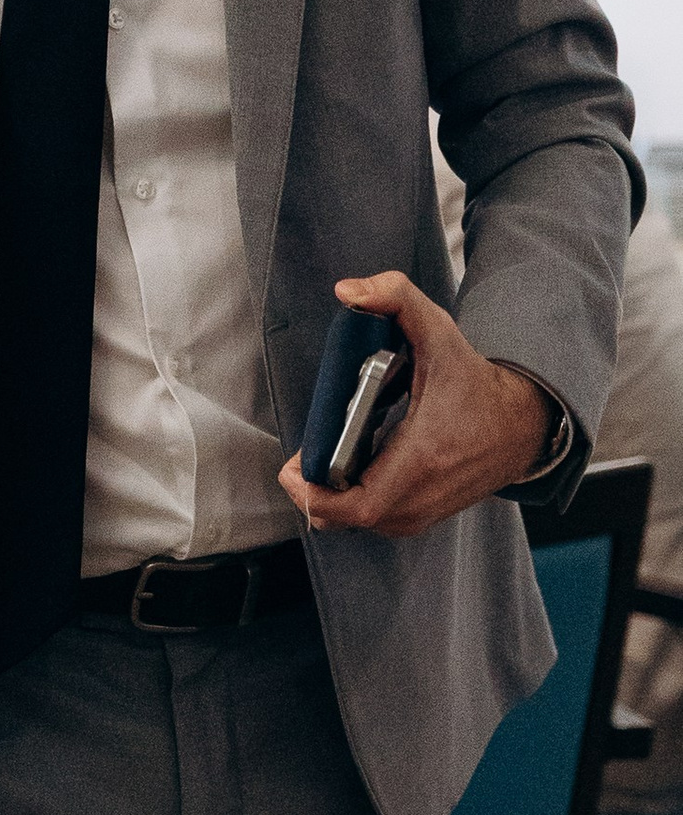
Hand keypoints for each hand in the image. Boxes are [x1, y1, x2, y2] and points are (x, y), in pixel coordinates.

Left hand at [278, 273, 552, 541]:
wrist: (521, 423)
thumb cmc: (474, 381)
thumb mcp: (437, 329)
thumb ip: (394, 296)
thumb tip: (348, 291)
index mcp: (423, 457)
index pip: (359, 505)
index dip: (316, 495)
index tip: (292, 468)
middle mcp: (423, 495)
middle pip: (348, 518)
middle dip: (314, 491)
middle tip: (301, 458)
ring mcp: (424, 511)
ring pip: (359, 523)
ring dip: (331, 496)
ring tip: (321, 459)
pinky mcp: (424, 515)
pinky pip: (375, 519)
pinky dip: (352, 500)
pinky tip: (345, 469)